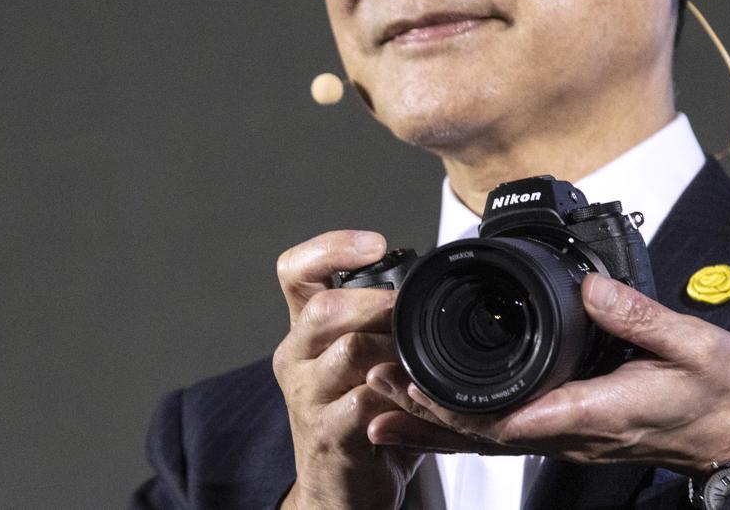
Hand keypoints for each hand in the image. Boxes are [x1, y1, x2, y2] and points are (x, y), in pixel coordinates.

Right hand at [273, 230, 411, 509]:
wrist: (342, 489)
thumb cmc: (362, 419)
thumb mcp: (367, 361)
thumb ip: (385, 324)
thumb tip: (432, 284)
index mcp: (306, 332)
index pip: (297, 271)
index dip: (332, 247)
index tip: (375, 244)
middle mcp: (297, 357)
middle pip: (324, 307)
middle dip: (378, 302)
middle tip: (410, 310)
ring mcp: (307, 397)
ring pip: (348, 350)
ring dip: (394, 349)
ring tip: (416, 359)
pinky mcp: (326, 435)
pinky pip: (363, 402)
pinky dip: (395, 395)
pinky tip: (410, 398)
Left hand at [367, 273, 729, 474]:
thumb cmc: (714, 392)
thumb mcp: (694, 344)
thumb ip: (639, 317)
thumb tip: (591, 287)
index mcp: (598, 408)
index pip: (520, 416)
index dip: (464, 407)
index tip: (419, 386)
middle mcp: (572, 430)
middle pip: (485, 431)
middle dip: (427, 411)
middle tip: (377, 382)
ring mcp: (565, 436)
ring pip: (485, 440)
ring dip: (431, 424)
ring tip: (378, 404)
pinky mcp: (564, 432)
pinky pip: (502, 436)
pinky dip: (457, 430)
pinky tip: (424, 420)